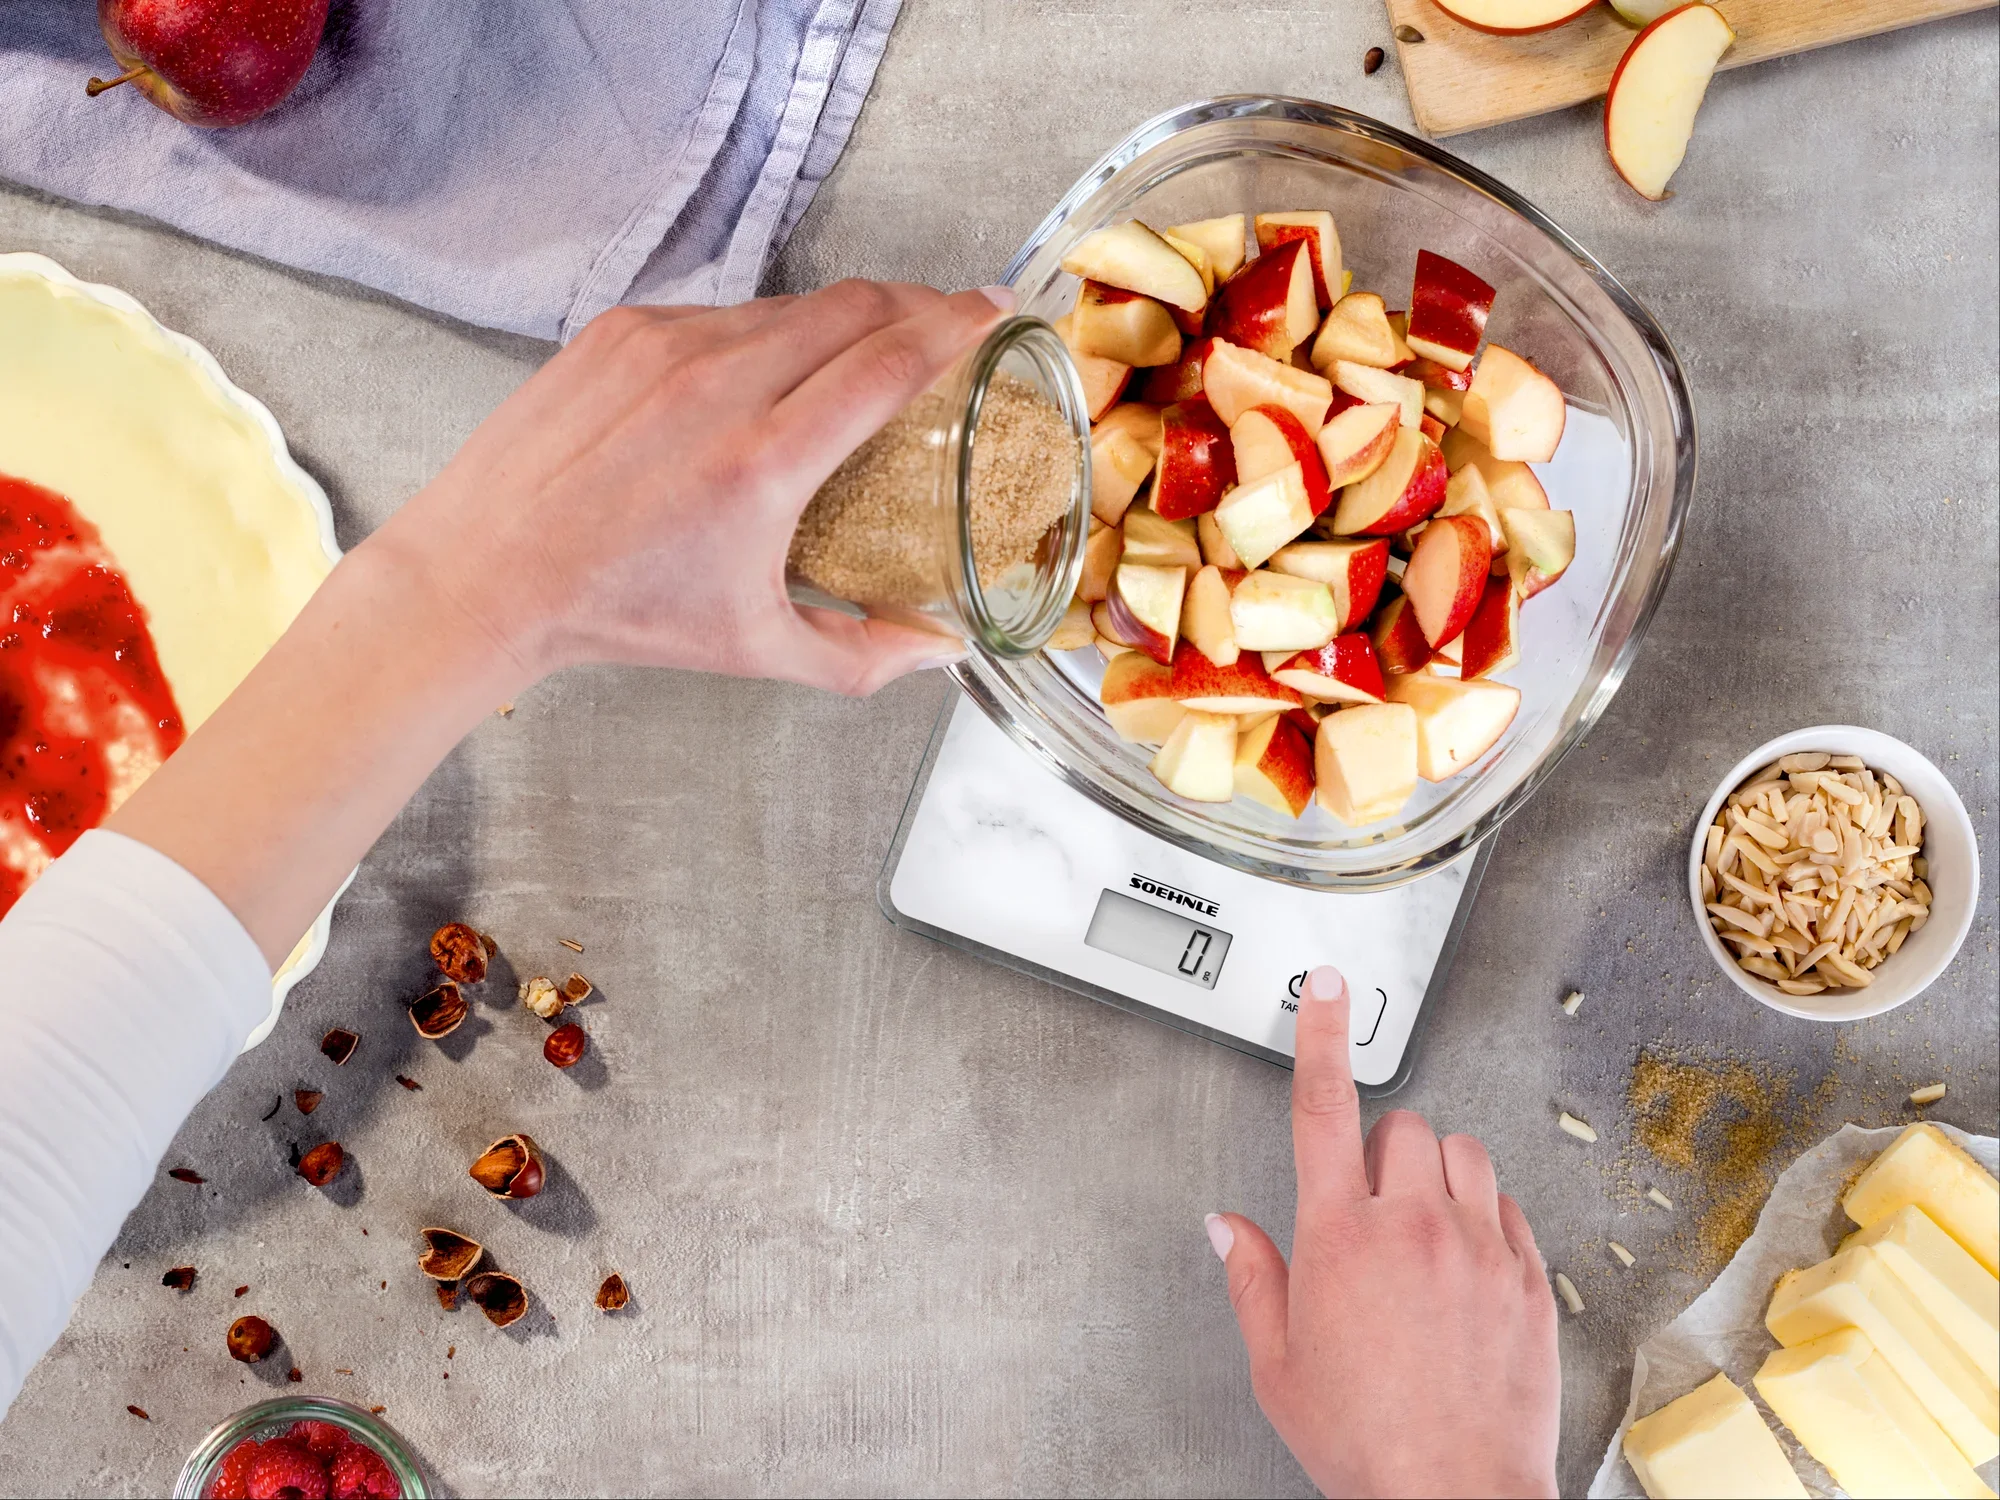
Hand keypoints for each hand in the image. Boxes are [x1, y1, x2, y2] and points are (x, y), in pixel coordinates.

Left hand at [373, 280, 1011, 695]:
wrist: (486, 574)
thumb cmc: (616, 612)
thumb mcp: (755, 650)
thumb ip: (863, 655)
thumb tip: (938, 649)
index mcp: (763, 462)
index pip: (890, 358)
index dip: (957, 326)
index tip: (994, 313)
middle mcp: (717, 385)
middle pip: (853, 307)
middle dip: (917, 305)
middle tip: (950, 323)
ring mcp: (663, 346)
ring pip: (787, 306)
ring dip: (842, 318)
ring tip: (866, 348)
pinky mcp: (621, 329)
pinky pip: (722, 313)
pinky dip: (765, 331)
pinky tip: (771, 368)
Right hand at [1206, 966, 1559, 1497]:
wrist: (1455, 1497)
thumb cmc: (1368, 1442)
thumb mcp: (1278, 1366)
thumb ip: (1252, 1280)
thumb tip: (1227, 1228)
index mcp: (1339, 1238)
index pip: (1323, 1106)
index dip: (1320, 1034)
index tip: (1327, 986)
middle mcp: (1413, 1228)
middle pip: (1401, 1125)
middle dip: (1381, 1151)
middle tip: (1370, 1207)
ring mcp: (1478, 1247)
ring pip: (1462, 1152)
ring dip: (1435, 1174)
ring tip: (1420, 1230)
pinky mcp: (1528, 1276)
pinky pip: (1506, 1206)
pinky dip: (1481, 1216)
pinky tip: (1462, 1264)